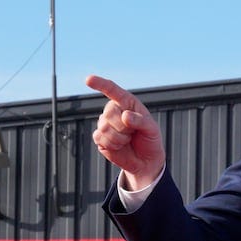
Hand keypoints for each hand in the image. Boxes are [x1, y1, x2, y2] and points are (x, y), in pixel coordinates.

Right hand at [87, 75, 164, 189]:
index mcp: (127, 103)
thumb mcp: (152, 129)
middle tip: (133, 132)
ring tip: (128, 139)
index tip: (89, 79)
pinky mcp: (99, 138)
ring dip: (120, 138)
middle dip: (123, 126)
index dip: (100, 84)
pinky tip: (120, 146)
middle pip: (109, 112)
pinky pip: (99, 138)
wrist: (145, 160)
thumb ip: (141, 121)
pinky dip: (113, 144)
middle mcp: (114, 111)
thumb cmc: (150, 140)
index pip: (112, 90)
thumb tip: (124, 116)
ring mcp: (105, 124)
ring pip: (104, 127)